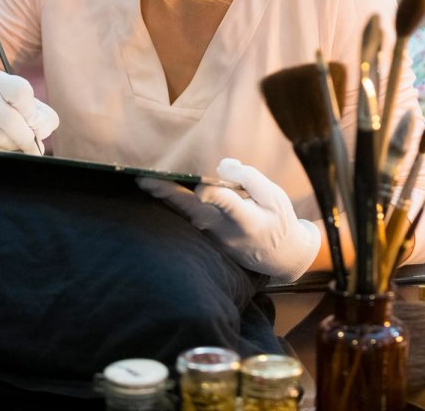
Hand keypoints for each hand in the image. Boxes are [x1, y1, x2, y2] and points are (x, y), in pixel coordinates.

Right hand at [0, 70, 57, 154]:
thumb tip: (40, 135)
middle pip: (11, 122)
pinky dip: (2, 153)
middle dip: (27, 138)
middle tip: (32, 144)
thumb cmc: (3, 108)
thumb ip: (41, 116)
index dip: (33, 112)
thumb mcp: (23, 102)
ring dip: (15, 147)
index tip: (35, 122)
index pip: (21, 91)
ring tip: (13, 142)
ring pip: (0, 140)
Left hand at [138, 158, 320, 282]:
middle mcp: (225, 232)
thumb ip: (248, 178)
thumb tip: (219, 167)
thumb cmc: (277, 220)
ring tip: (143, 180)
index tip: (201, 188)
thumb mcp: (274, 195)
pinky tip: (156, 189)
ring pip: (187, 216)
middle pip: (194, 211)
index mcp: (247, 220)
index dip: (215, 197)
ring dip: (165, 198)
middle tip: (145, 179)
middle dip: (170, 194)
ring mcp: (213, 239)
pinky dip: (173, 204)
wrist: (281, 256)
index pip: (229, 207)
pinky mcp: (207, 241)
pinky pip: (188, 220)